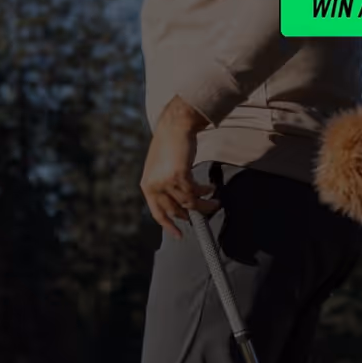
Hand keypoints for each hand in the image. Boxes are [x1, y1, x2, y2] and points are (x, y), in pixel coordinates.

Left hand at [139, 96, 218, 236]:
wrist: (173, 127)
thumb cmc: (167, 146)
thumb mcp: (157, 169)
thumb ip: (162, 186)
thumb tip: (178, 205)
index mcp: (147, 186)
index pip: (157, 213)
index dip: (169, 226)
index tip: (179, 235)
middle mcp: (154, 186)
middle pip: (176, 211)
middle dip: (192, 215)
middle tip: (204, 212)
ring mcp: (166, 182)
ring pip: (189, 203)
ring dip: (204, 205)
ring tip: (214, 201)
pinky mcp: (180, 175)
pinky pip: (196, 192)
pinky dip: (205, 192)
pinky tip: (210, 188)